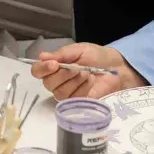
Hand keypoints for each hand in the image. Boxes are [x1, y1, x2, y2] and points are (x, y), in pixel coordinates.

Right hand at [30, 43, 146, 100]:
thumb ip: (61, 54)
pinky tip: (91, 82)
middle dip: (63, 74)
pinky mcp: (78, 104)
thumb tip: (42, 56)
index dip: (43, 68)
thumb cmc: (96, 56)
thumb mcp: (78, 50)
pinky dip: (83, 88)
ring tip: (87, 73)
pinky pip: (73, 99)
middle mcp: (57, 82)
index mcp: (54, 67)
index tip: (54, 64)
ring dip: (75, 81)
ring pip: (60, 92)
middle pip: (48, 83)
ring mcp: (67, 94)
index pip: (38, 71)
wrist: (116, 67)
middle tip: (77, 68)